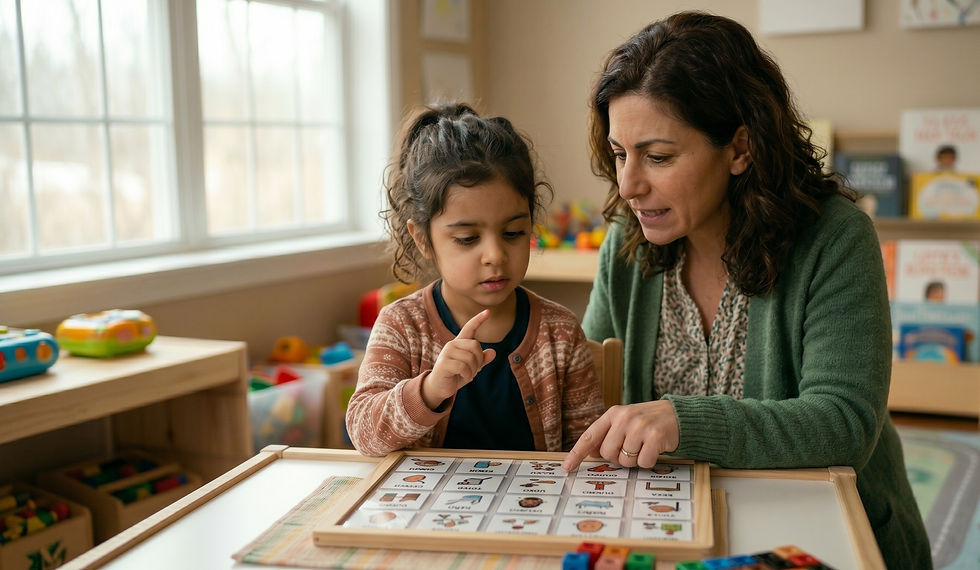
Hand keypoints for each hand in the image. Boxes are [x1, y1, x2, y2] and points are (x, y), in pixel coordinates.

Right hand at [422, 309, 495, 409]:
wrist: (439, 387)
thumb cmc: (456, 375)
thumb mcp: (472, 368)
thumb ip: (482, 360)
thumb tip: (493, 352)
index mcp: (459, 343)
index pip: (469, 328)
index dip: (478, 320)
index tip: (488, 311)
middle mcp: (452, 344)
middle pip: (476, 345)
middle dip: (479, 360)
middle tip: (473, 370)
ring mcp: (447, 352)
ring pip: (471, 357)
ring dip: (473, 370)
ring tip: (467, 375)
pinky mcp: (444, 362)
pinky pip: (464, 367)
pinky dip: (468, 375)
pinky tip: (463, 377)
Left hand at [562, 400, 679, 470]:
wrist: (677, 414)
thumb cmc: (647, 421)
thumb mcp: (625, 422)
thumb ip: (608, 434)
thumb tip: (592, 452)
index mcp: (614, 414)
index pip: (590, 436)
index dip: (576, 453)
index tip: (567, 468)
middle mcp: (624, 418)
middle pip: (608, 454)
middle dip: (618, 457)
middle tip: (632, 448)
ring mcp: (640, 427)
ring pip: (625, 461)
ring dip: (635, 460)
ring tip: (644, 446)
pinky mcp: (656, 436)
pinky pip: (643, 463)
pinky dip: (649, 462)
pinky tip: (655, 449)